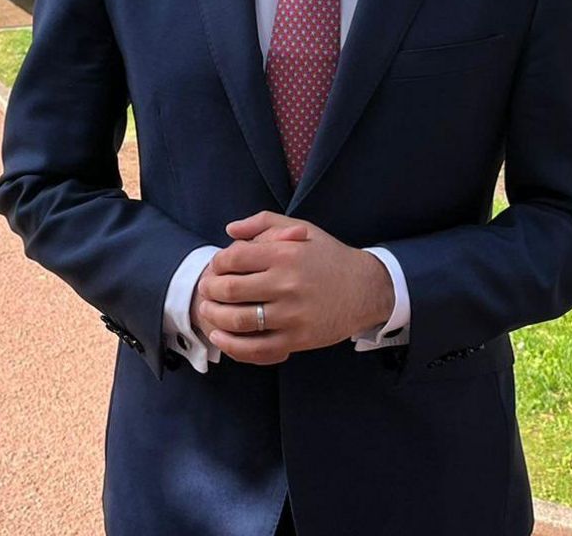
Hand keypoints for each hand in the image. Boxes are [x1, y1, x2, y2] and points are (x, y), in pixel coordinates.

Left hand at [192, 213, 394, 365]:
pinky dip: (232, 346)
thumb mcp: (302, 229)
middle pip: (229, 290)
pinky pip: (256, 348)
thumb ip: (263, 223)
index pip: (233, 259)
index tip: (215, 268)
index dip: (216, 264)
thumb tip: (230, 230)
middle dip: (209, 291)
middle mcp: (287, 283)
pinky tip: (221, 338)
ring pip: (238, 321)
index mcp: (285, 253)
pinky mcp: (297, 339)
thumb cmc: (329, 257)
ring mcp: (292, 314)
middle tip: (205, 291)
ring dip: (215, 317)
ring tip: (208, 311)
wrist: (366, 289)